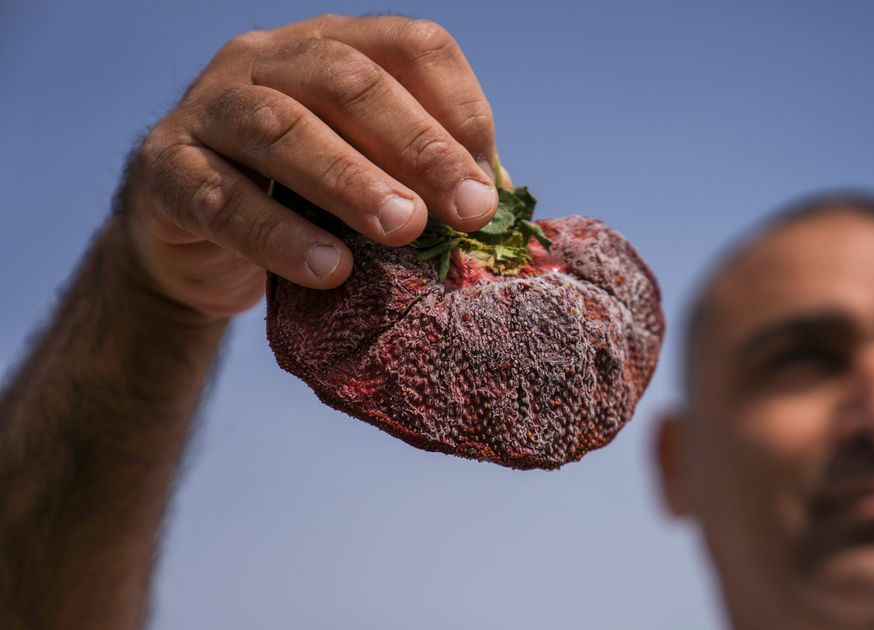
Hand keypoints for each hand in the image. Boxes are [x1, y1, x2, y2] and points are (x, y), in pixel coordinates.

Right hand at [115, 14, 504, 318]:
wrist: (194, 245)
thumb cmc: (302, 202)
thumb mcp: (366, 174)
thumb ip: (420, 176)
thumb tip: (494, 202)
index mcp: (332, 46)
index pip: (409, 47)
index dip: (459, 108)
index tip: (488, 183)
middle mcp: (268, 59)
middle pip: (348, 80)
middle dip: (418, 147)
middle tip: (466, 210)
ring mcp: (209, 107)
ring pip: (281, 128)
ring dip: (350, 180)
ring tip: (404, 229)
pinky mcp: (166, 169)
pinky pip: (221, 199)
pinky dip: (279, 236)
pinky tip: (330, 270)